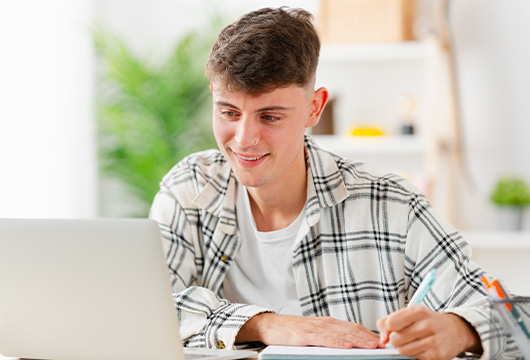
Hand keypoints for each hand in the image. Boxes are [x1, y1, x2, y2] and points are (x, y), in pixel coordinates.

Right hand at [236, 313, 381, 348]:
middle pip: (351, 329)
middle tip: (384, 345)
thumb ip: (332, 337)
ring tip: (371, 346)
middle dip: (368, 337)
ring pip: (340, 333)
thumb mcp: (315, 333)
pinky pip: (323, 339)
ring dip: (357, 339)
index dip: (369, 334)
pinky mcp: (304, 335)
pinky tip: (346, 345)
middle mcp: (324, 323)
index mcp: (329, 323)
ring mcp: (314, 328)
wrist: (271, 326)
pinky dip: (336, 342)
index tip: (383, 342)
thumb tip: (351, 344)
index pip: (353, 327)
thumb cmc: (293, 332)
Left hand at [376, 306, 481, 359]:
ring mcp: (433, 341)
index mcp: (418, 311)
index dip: (389, 327)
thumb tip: (382, 338)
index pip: (391, 322)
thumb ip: (388, 321)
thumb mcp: (409, 313)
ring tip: (412, 342)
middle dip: (395, 339)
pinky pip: (414, 358)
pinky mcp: (437, 355)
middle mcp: (427, 325)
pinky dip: (414, 354)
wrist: (455, 331)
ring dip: (404, 348)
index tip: (394, 327)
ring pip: (402, 350)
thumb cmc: (428, 321)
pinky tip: (422, 347)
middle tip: (403, 336)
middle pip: (395, 339)